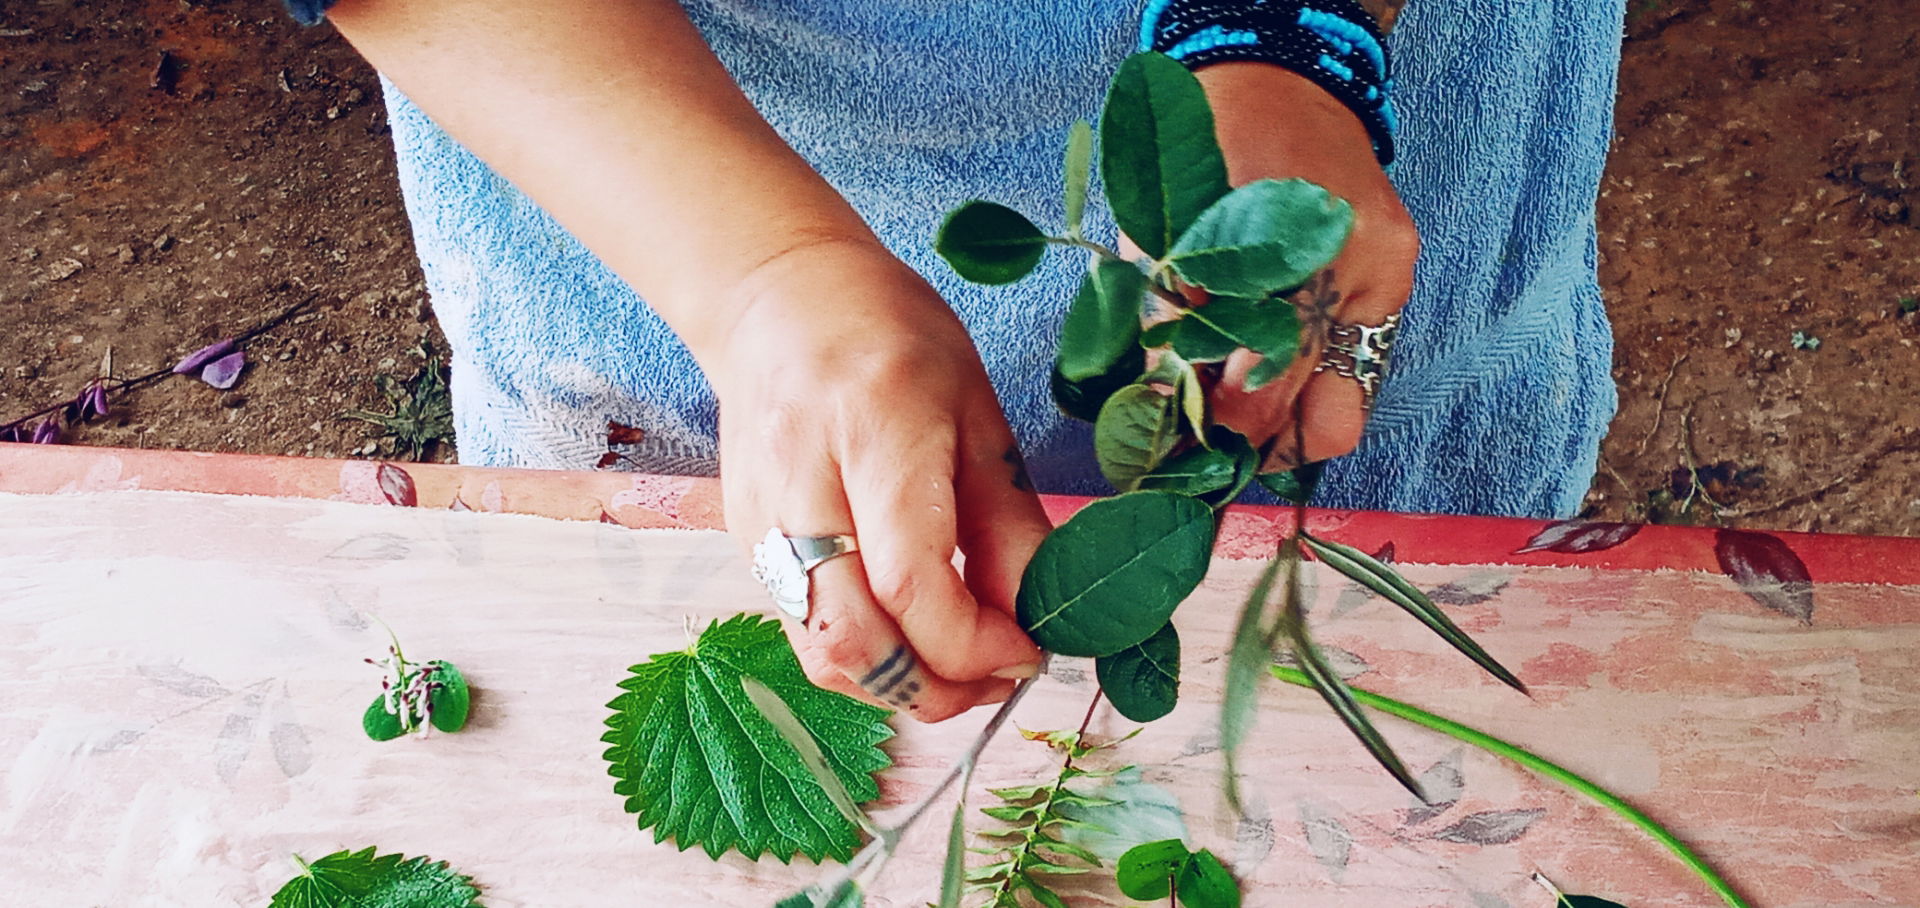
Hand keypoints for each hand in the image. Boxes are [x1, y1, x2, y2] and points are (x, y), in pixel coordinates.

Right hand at [707, 238, 1048, 720]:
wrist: (778, 301)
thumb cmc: (892, 339)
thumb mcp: (977, 411)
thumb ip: (1007, 521)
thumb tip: (1040, 617)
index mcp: (875, 432)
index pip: (910, 584)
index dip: (976, 643)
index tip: (1030, 647)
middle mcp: (803, 485)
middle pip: (854, 640)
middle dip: (938, 689)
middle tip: (998, 676)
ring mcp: (761, 522)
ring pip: (821, 655)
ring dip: (898, 688)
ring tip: (960, 669)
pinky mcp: (745, 545)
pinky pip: (806, 634)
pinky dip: (866, 660)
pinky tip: (911, 637)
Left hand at [1194, 63, 1420, 470]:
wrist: (1279, 80)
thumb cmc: (1205, 152)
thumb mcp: (1161, 241)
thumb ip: (1168, 334)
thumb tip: (1169, 422)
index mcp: (1284, 252)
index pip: (1265, 386)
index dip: (1224, 436)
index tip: (1187, 460)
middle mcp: (1355, 268)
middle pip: (1326, 417)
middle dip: (1266, 448)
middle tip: (1219, 454)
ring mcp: (1390, 270)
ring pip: (1353, 402)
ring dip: (1295, 422)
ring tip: (1244, 417)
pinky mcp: (1401, 267)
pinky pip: (1361, 356)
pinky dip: (1315, 372)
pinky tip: (1275, 363)